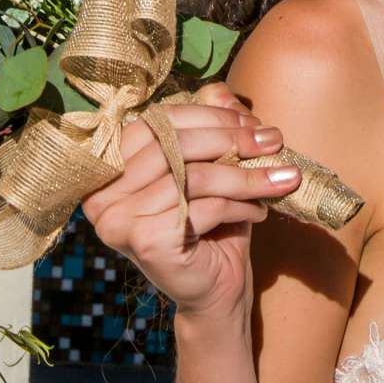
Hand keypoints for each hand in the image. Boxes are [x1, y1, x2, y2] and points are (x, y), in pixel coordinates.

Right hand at [81, 81, 299, 319]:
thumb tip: (224, 93)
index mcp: (109, 166)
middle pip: (176, 146)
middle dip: (234, 140)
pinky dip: (240, 207)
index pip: (160, 121)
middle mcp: (102, 193)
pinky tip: (259, 212)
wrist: (214, 289)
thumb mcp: (212, 167)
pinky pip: (204, 208)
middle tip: (275, 142)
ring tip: (280, 179)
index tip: (254, 122)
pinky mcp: (145, 242)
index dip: (211, 116)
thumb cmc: (210, 223)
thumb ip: (211, 128)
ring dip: (247, 176)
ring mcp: (118, 220)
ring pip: (195, 177)